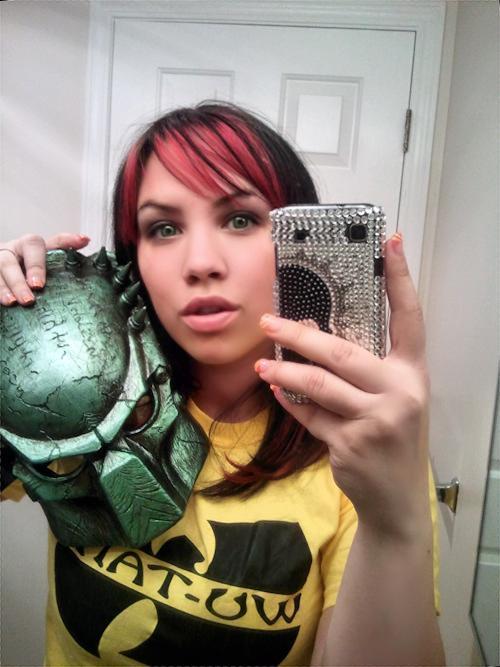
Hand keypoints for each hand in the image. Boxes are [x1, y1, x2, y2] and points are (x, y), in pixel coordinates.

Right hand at [0, 233, 89, 305]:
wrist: (10, 265)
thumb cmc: (34, 262)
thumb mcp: (49, 253)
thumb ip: (65, 247)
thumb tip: (85, 239)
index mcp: (29, 244)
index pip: (35, 246)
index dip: (38, 263)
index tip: (40, 283)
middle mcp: (11, 250)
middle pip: (10, 262)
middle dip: (19, 281)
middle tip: (31, 296)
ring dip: (4, 287)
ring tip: (12, 302)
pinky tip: (3, 304)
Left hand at [255, 233, 430, 542]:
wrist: (396, 498)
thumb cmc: (391, 436)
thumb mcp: (391, 398)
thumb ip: (366, 370)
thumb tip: (313, 336)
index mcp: (412, 373)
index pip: (410, 318)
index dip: (401, 279)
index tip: (390, 242)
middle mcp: (400, 392)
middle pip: (342, 353)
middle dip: (299, 336)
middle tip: (268, 322)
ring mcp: (377, 420)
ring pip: (319, 385)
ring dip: (284, 372)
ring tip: (262, 366)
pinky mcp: (352, 444)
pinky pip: (311, 416)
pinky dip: (291, 404)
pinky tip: (277, 394)